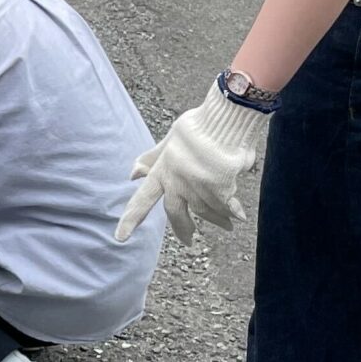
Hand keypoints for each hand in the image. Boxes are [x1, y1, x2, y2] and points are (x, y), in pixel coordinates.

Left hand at [116, 80, 270, 243]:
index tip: (120, 238)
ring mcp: (198, 186)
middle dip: (183, 229)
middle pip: (175, 213)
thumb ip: (153, 159)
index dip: (131, 218)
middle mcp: (177, 181)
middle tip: (188, 241)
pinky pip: (227, 206)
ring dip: (217, 219)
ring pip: (205, 211)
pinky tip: (240, 216)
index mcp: (162, 171)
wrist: (224, 120)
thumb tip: (132, 174)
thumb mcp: (170, 141)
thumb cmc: (198, 127)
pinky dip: (234, 212)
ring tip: (227, 224)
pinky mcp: (220, 188)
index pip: (143, 199)